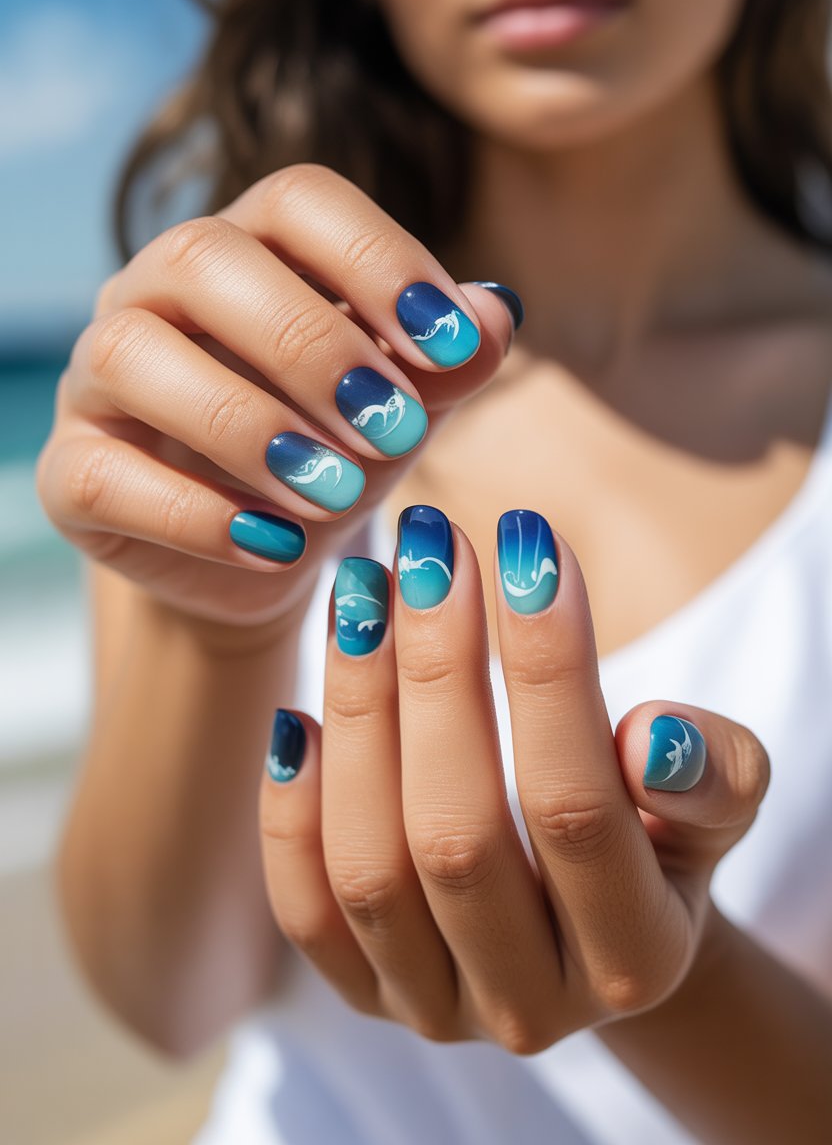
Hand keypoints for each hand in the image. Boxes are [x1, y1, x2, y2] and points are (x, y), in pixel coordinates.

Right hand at [35, 164, 514, 626]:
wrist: (273, 553)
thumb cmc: (342, 454)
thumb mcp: (406, 409)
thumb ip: (448, 364)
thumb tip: (499, 312)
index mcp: (251, 249)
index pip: (298, 200)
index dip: (377, 259)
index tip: (450, 343)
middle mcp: (157, 293)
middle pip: (203, 257)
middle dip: (309, 345)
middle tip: (392, 429)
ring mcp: (99, 380)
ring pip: (131, 355)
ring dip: (246, 424)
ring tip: (337, 492)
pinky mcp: (71, 472)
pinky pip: (99, 472)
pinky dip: (195, 513)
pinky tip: (277, 544)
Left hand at [259, 507, 769, 1050]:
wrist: (593, 919)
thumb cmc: (656, 831)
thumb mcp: (715, 799)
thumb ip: (711, 776)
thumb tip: (655, 741)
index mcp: (636, 957)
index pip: (576, 806)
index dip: (549, 671)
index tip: (526, 543)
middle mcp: (528, 1005)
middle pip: (456, 835)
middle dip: (437, 671)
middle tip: (428, 544)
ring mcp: (435, 1008)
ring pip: (369, 866)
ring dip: (358, 713)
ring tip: (359, 591)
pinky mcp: (365, 993)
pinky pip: (308, 910)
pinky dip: (291, 812)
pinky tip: (295, 715)